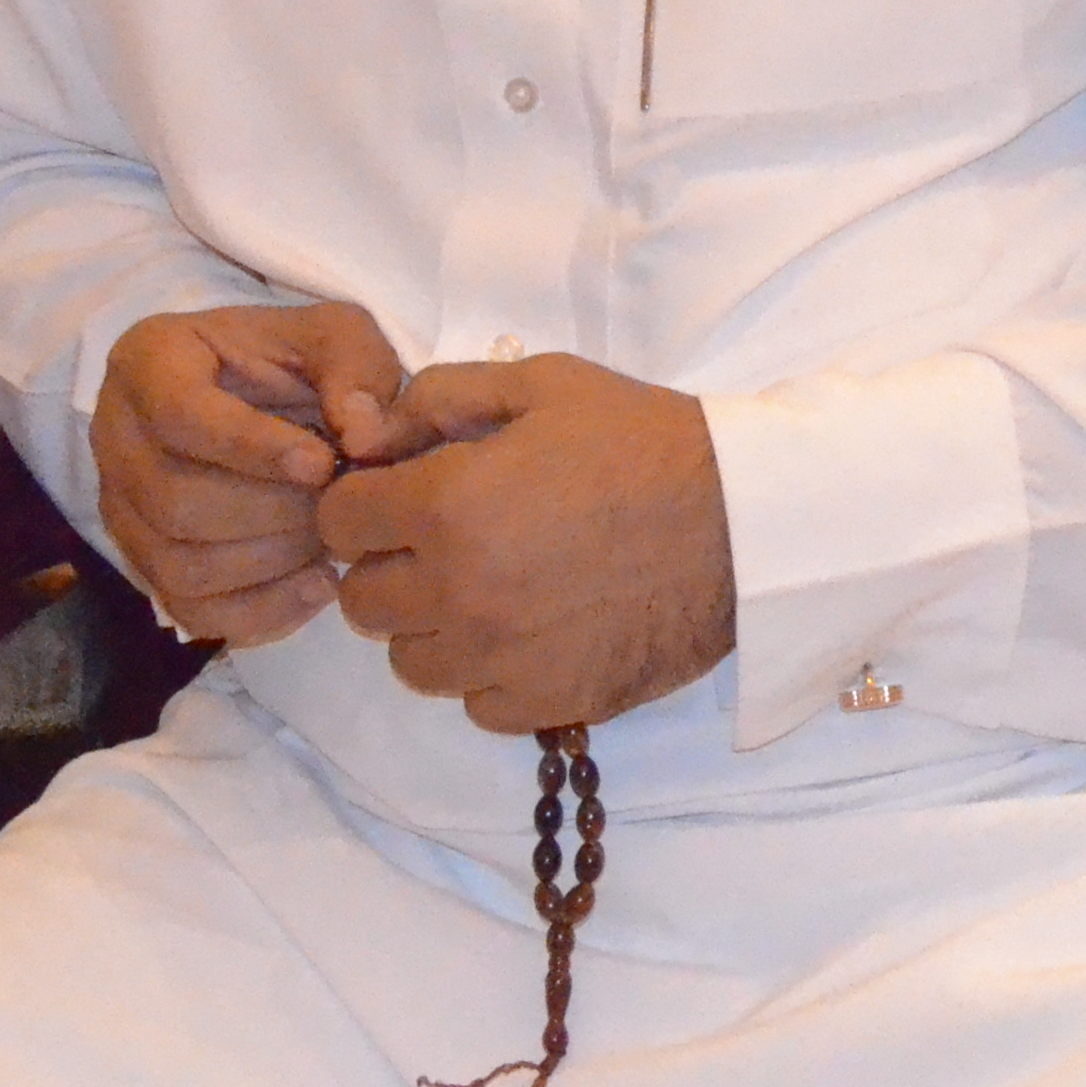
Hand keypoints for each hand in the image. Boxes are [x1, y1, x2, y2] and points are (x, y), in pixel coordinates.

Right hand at [93, 300, 407, 644]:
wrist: (272, 395)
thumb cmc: (298, 357)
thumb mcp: (337, 334)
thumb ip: (357, 368)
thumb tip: (365, 439)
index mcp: (150, 362)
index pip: (181, 416)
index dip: (253, 448)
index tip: (322, 463)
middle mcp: (116, 438)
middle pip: (177, 501)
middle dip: (275, 511)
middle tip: (339, 502)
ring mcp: (123, 508)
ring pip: (181, 563)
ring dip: (274, 561)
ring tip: (332, 535)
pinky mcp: (146, 563)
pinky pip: (191, 610)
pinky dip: (263, 610)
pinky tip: (318, 582)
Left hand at [317, 357, 734, 731]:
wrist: (746, 521)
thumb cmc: (646, 442)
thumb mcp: (547, 383)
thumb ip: (445, 395)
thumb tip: (375, 431)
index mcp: (448, 504)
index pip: (339, 522)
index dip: (367, 504)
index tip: (404, 498)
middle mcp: (458, 590)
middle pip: (362, 602)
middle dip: (394, 568)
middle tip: (453, 544)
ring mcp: (499, 656)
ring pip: (411, 662)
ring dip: (436, 629)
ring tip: (496, 593)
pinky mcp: (543, 701)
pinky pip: (474, 703)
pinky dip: (492, 674)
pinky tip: (537, 632)